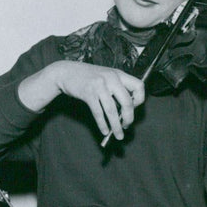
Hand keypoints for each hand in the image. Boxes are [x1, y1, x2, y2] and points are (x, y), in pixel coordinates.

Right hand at [20, 60, 144, 141]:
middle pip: (127, 102)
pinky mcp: (88, 93)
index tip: (133, 108)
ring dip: (116, 126)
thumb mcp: (106, 76)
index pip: (139, 86)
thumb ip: (117, 88)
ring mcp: (99, 86)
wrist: (66, 72)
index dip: (139, 100)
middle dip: (129, 118)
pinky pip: (98, 113)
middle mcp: (111, 78)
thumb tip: (126, 110)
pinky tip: (105, 131)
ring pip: (112, 111)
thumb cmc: (88, 76)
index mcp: (118, 74)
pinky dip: (102, 124)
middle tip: (127, 125)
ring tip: (118, 135)